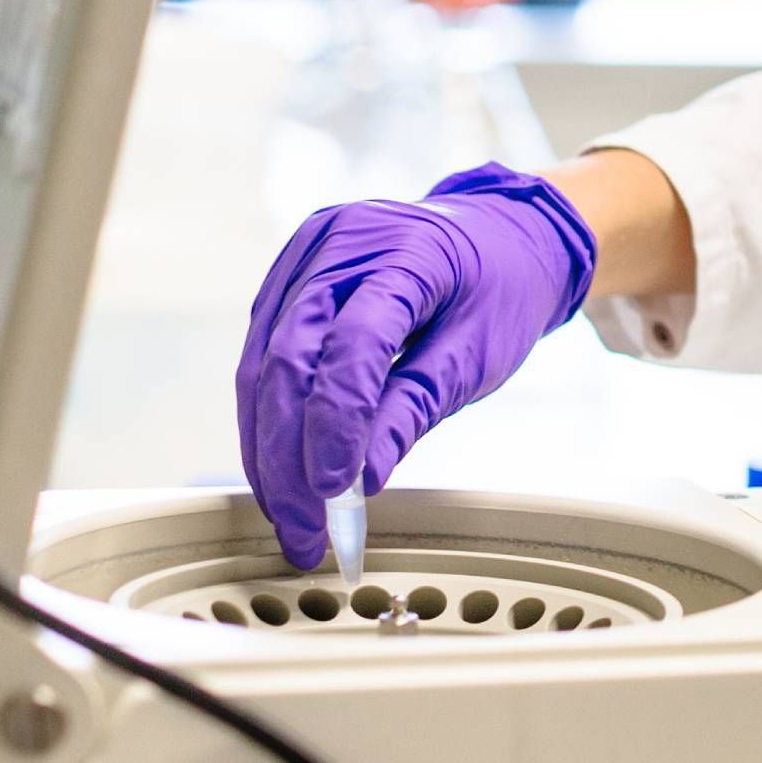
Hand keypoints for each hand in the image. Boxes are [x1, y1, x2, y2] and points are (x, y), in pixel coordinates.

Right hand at [236, 163, 596, 569]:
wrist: (500, 233)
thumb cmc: (500, 290)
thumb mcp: (479, 352)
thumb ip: (416, 408)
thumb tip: (360, 482)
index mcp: (408, 250)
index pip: (354, 344)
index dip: (337, 424)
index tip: (335, 494)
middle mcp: (342, 240)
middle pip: (289, 358)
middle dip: (287, 455)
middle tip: (303, 529)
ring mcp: (307, 252)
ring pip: (261, 363)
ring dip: (265, 448)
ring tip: (288, 517)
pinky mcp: (289, 273)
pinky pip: (261, 352)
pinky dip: (266, 417)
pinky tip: (278, 469)